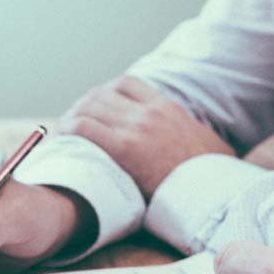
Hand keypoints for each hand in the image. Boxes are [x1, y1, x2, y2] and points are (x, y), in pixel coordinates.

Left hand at [59, 76, 233, 197]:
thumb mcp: (203, 143)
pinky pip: (84, 128)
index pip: (126, 84)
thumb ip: (184, 135)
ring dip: (70, 118)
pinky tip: (60, 141)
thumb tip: (186, 145)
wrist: (213, 190)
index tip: (94, 107)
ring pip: (88, 107)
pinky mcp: (124, 148)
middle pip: (101, 94)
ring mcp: (136, 127)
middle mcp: (149, 111)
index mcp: (167, 107)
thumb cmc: (210, 177)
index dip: (104, 93)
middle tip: (69, 123)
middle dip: (81, 107)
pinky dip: (66, 131)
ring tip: (60, 134)